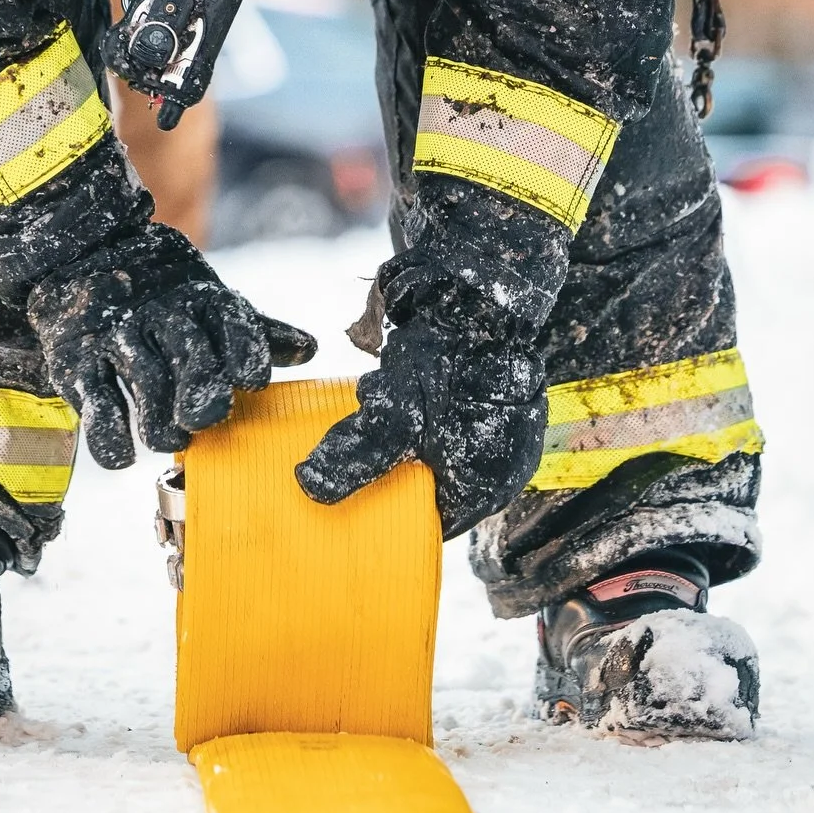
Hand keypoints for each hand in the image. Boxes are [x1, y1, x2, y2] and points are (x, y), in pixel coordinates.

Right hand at [28, 222, 314, 466]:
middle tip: (209, 420)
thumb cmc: (163, 297)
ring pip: (143, 378)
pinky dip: (108, 432)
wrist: (82, 256)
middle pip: (187, 350)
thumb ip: (253, 333)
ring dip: (159, 418)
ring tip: (172, 440)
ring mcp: (117, 335)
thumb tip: (309, 350)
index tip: (253, 381)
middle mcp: (161, 313)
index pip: (229, 320)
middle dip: (200, 387)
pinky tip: (123, 456)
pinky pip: (94, 398)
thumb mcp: (208, 304)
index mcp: (201, 299)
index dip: (243, 349)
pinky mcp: (78, 360)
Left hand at [296, 180, 567, 538]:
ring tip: (371, 405)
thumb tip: (311, 487)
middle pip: (432, 484)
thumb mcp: (395, 416)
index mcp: (488, 485)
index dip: (392, 513)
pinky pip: (445, 415)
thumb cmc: (451, 360)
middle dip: (388, 466)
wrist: (484, 290)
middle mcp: (502, 463)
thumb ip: (355, 458)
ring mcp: (500, 426)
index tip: (353, 500)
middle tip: (356, 445)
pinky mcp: (489, 393)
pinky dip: (414, 405)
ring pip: (434, 446)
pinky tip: (388, 382)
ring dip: (398, 431)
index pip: (433, 522)